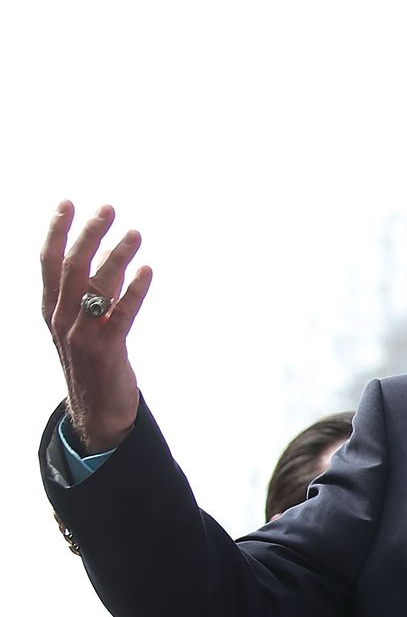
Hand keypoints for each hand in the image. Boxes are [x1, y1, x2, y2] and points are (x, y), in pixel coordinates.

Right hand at [41, 202, 150, 453]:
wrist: (97, 413)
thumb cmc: (93, 361)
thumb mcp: (83, 323)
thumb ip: (88, 292)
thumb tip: (102, 254)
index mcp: (52, 310)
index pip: (48, 263)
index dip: (56, 231)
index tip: (68, 203)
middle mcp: (61, 319)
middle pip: (71, 267)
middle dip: (89, 235)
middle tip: (109, 209)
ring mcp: (81, 335)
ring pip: (94, 287)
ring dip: (117, 257)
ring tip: (136, 234)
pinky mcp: (105, 350)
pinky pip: (120, 315)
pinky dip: (134, 290)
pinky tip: (147, 271)